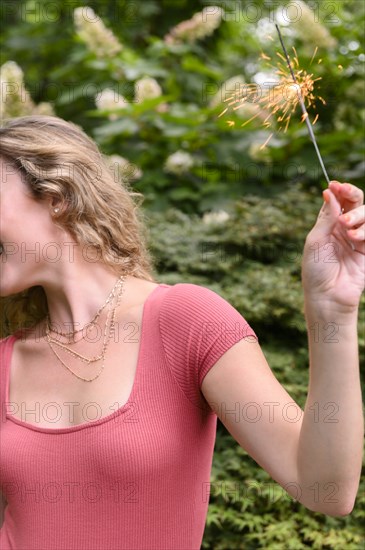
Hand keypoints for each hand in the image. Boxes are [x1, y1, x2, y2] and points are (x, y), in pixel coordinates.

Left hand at [301, 181, 364, 311]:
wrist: (327, 296)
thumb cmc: (315, 270)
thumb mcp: (315, 240)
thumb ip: (326, 216)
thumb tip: (329, 191)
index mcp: (327, 225)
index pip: (338, 201)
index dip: (339, 190)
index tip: (335, 184)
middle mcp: (343, 229)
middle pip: (355, 202)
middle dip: (352, 195)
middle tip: (345, 194)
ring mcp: (358, 239)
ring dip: (358, 215)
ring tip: (347, 227)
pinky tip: (355, 237)